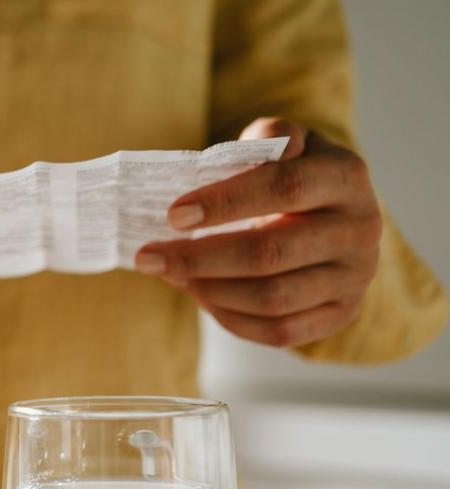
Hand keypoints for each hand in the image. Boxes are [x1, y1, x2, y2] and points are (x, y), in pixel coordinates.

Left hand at [135, 118, 381, 346]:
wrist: (335, 217)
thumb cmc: (295, 174)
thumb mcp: (287, 143)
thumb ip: (268, 137)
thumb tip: (245, 152)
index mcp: (345, 177)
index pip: (286, 187)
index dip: (226, 202)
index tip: (174, 215)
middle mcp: (359, 229)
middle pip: (271, 254)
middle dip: (200, 258)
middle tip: (149, 256)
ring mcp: (354, 277)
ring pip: (272, 299)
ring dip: (210, 290)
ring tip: (172, 274)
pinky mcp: (342, 313)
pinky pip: (280, 331)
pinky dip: (231, 318)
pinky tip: (200, 296)